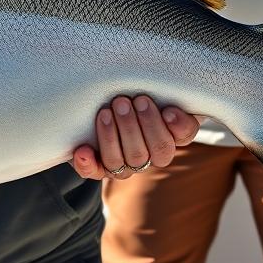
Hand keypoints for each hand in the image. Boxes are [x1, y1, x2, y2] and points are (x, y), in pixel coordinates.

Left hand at [71, 94, 199, 179]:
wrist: (109, 102)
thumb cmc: (139, 92)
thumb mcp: (159, 90)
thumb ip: (170, 96)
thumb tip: (169, 108)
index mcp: (169, 138)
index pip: (179, 138)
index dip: (176, 127)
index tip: (167, 110)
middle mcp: (148, 157)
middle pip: (147, 153)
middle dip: (135, 126)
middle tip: (124, 102)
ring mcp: (123, 164)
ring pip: (119, 162)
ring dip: (111, 137)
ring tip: (105, 113)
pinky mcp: (98, 167)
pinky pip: (93, 171)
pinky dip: (87, 163)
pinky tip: (83, 150)